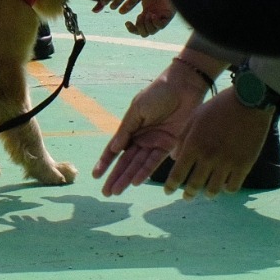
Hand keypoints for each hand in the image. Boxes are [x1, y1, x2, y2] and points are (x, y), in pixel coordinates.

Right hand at [93, 59, 211, 194]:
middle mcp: (141, 139)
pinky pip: (154, 161)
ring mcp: (154, 143)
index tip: (95, 176)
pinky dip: (144, 172)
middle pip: (125, 162)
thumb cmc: (157, 93)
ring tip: (116, 191)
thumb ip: (126, 130)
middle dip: (115, 177)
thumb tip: (114, 149)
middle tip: (106, 192)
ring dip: (127, 178)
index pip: (115, 150)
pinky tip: (135, 182)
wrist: (183, 86)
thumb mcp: (137, 110)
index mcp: (131, 129)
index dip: (105, 162)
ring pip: (138, 165)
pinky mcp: (169, 145)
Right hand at [124, 0, 175, 36]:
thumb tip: (118, 10)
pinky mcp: (169, 15)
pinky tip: (152, 15)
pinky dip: (155, 23)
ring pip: (152, 31)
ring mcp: (161, 17)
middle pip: (144, 33)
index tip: (127, 22)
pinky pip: (161, 26)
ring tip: (146, 14)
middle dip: (139, 27)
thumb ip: (130, 1)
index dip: (132, 28)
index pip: (137, 29)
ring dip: (146, 25)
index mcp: (145, 14)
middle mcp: (153, 18)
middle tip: (139, 17)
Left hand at [157, 92, 276, 197]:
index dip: (171, 186)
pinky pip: (232, 186)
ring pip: (213, 190)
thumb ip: (182, 138)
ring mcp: (227, 163)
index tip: (168, 191)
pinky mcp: (244, 165)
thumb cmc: (218, 107)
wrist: (248, 101)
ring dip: (207, 194)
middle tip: (186, 197)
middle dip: (188, 194)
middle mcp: (208, 157)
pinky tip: (224, 186)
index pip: (177, 174)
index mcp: (193, 145)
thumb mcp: (194, 118)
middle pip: (194, 185)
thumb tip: (174, 158)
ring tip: (206, 194)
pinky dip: (226, 189)